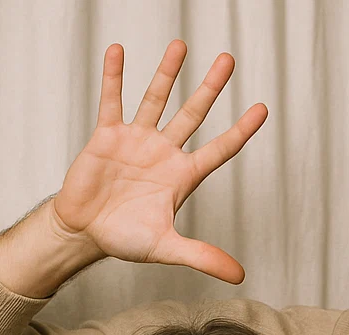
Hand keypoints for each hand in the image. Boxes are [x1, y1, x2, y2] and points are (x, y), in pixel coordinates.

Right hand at [49, 41, 267, 281]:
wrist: (86, 233)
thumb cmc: (126, 240)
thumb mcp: (167, 248)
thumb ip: (202, 256)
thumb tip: (239, 275)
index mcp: (183, 176)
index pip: (220, 149)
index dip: (241, 130)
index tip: (262, 108)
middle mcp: (164, 152)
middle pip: (193, 114)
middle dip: (210, 88)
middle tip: (228, 59)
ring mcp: (136, 140)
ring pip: (156, 99)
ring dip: (167, 73)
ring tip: (181, 45)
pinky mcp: (106, 136)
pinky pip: (112, 100)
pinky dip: (114, 77)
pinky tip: (118, 51)